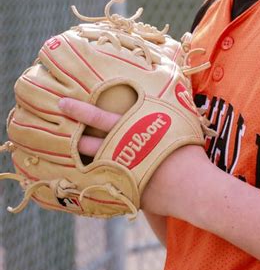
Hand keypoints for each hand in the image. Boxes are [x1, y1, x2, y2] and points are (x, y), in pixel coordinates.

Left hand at [59, 98, 214, 219]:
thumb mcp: (183, 118)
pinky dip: (93, 181)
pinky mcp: (125, 191)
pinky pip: (104, 184)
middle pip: (88, 142)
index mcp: (134, 130)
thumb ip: (173, 103)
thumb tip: (176, 78)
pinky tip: (80, 180)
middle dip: (71, 133)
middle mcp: (122, 150)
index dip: (80, 110)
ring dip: (77, 157)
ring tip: (62, 151)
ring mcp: (120, 172)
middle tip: (56, 128)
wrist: (192, 186)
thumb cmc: (190, 148)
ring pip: (92, 163)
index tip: (63, 103)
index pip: (99, 118)